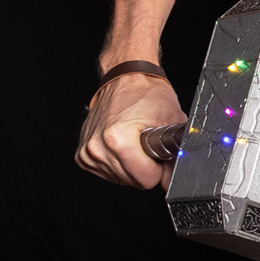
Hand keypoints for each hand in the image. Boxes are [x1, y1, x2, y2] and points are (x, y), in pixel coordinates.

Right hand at [76, 69, 183, 189]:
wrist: (125, 77)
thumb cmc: (147, 93)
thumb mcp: (173, 122)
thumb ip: (177, 156)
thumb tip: (173, 183)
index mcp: (118, 140)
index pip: (146, 180)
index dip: (158, 167)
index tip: (156, 151)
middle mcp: (97, 147)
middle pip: (133, 181)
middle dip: (145, 166)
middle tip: (145, 143)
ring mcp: (87, 152)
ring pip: (121, 179)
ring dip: (131, 165)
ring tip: (133, 141)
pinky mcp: (82, 155)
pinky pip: (107, 173)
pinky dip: (118, 163)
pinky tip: (121, 145)